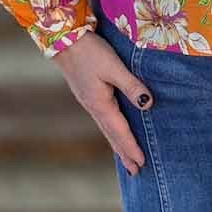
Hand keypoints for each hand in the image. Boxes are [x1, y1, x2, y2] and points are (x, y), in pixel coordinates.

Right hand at [51, 28, 149, 174]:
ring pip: (106, 129)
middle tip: (136, 172)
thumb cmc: (90, 51)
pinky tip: (113, 131)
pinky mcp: (87, 95)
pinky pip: (103, 120)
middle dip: (124, 153)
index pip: (120, 131)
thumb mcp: (113, 67)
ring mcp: (88, 102)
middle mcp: (93, 107)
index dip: (131, 147)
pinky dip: (111, 132)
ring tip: (126, 159)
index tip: (142, 163)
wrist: (63, 39)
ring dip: (117, 145)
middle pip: (112, 136)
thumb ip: (131, 85)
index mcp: (100, 104)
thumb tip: (147, 105)